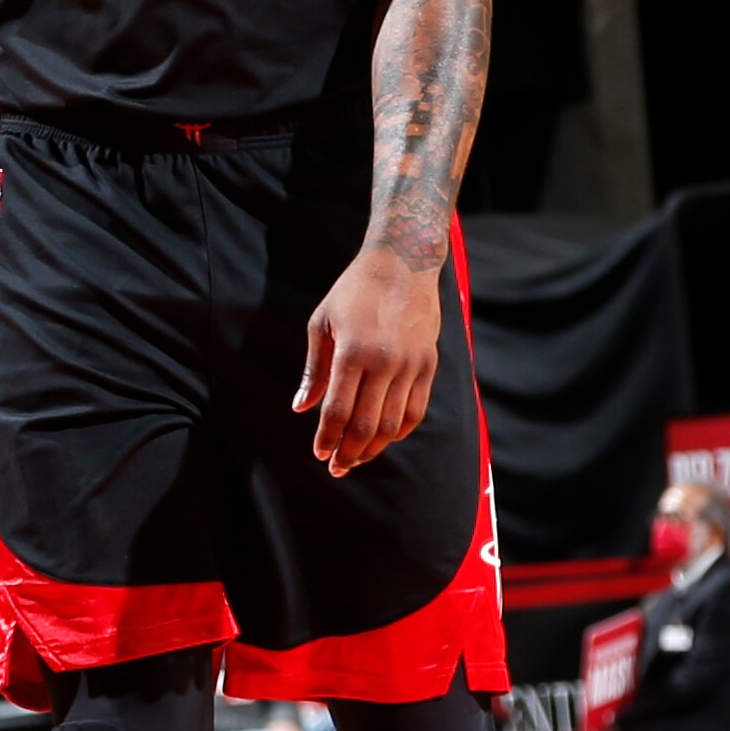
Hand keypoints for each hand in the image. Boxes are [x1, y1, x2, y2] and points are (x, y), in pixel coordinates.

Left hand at [295, 250, 441, 476]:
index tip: (319, 453)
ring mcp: (411, 364)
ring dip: (374, 447)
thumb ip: (313, 370)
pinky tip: (384, 439)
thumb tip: (301, 409)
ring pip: (393, 423)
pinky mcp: (429, 364)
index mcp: (353, 351)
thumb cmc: (354, 291)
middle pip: (365, 424)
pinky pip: (416, 410)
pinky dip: (400, 430)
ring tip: (357, 459)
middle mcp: (385, 361)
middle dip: (348, 452)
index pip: (337, 410)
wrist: (403, 262)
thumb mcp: (322, 323)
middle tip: (336, 467)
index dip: (327, 438)